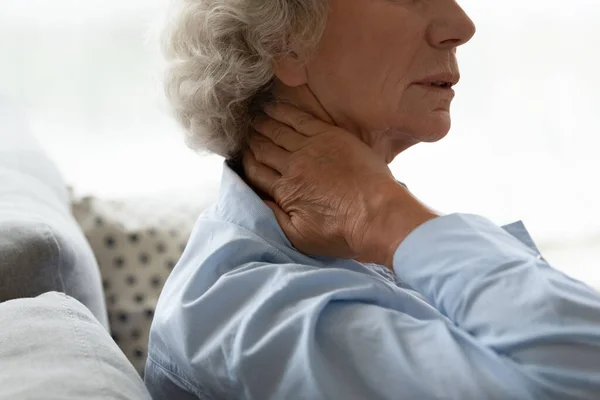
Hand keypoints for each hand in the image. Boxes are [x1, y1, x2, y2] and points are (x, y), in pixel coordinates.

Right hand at [243, 103, 437, 267]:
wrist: (378, 215)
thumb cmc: (343, 232)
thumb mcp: (300, 237)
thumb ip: (275, 219)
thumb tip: (257, 201)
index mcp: (285, 190)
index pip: (255, 171)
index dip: (246, 162)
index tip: (241, 155)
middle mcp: (293, 165)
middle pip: (263, 148)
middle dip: (251, 140)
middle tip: (243, 131)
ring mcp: (312, 148)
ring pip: (278, 131)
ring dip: (263, 123)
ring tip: (254, 117)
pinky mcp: (330, 136)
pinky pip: (300, 119)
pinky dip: (284, 111)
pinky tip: (273, 106)